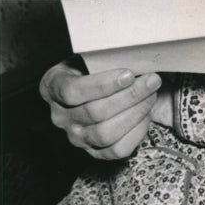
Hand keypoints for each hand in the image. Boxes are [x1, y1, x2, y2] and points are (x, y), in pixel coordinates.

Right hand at [39, 60, 169, 159]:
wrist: (94, 85)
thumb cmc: (94, 65)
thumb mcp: (89, 53)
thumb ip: (103, 55)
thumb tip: (135, 53)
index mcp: (52, 86)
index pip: (72, 91)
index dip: (102, 85)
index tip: (129, 74)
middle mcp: (60, 115)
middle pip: (94, 113)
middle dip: (130, 96)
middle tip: (152, 80)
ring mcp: (75, 136)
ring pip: (105, 134)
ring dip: (136, 112)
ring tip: (152, 94)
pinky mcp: (93, 151)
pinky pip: (116, 150)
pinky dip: (136, 132)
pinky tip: (146, 113)